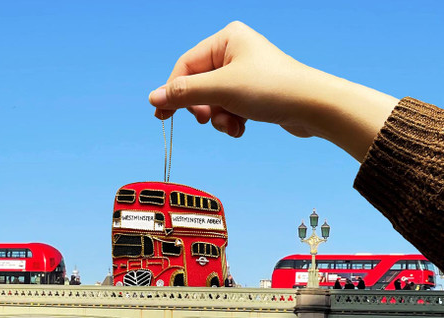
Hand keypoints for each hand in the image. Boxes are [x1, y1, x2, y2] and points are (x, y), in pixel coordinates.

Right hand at [149, 21, 398, 160]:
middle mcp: (234, 52)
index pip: (186, 66)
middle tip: (205, 121)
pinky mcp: (253, 93)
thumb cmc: (272, 88)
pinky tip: (241, 127)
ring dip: (218, 118)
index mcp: (226, 39)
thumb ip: (185, 94)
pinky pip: (229, 108)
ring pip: (213, 101)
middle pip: (199, 85)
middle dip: (202, 108)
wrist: (312, 107)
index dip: (174, 92)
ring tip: (232, 125)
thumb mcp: (221, 90)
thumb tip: (154, 97)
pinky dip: (231, 121)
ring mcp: (244, 73)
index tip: (163, 115)